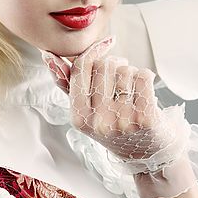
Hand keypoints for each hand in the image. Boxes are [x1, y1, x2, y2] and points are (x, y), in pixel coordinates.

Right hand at [41, 37, 184, 169]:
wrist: (149, 155)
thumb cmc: (116, 127)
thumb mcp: (87, 111)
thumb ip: (68, 84)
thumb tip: (49, 55)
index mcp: (79, 118)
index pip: (81, 69)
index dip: (94, 51)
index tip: (107, 43)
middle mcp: (99, 120)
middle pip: (105, 66)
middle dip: (116, 63)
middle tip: (122, 74)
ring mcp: (122, 120)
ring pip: (125, 70)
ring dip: (131, 72)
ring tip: (132, 88)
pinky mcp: (145, 117)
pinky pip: (143, 76)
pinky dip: (146, 76)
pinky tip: (145, 89)